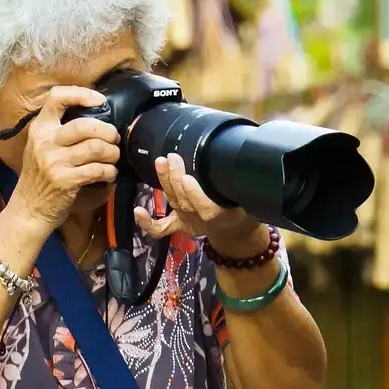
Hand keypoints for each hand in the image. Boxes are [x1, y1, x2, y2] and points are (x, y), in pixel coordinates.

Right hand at [13, 87, 120, 231]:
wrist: (29, 208)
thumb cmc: (40, 176)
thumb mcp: (40, 147)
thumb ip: (59, 131)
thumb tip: (94, 115)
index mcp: (39, 129)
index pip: (57, 97)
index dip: (82, 94)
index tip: (100, 101)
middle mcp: (45, 142)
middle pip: (85, 125)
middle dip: (108, 131)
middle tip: (113, 138)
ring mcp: (54, 162)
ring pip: (96, 147)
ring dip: (112, 153)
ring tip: (113, 157)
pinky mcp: (66, 180)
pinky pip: (98, 170)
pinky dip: (110, 171)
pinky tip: (109, 174)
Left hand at [135, 153, 265, 253]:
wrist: (238, 230)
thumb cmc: (245, 206)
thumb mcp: (251, 197)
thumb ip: (245, 186)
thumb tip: (243, 160)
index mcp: (223, 216)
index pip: (206, 209)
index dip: (195, 195)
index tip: (188, 177)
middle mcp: (203, 221)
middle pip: (185, 202)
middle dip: (175, 179)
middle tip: (172, 158)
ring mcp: (189, 223)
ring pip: (174, 204)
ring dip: (165, 183)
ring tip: (161, 162)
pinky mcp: (179, 225)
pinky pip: (162, 228)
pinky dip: (148, 223)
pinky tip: (137, 211)